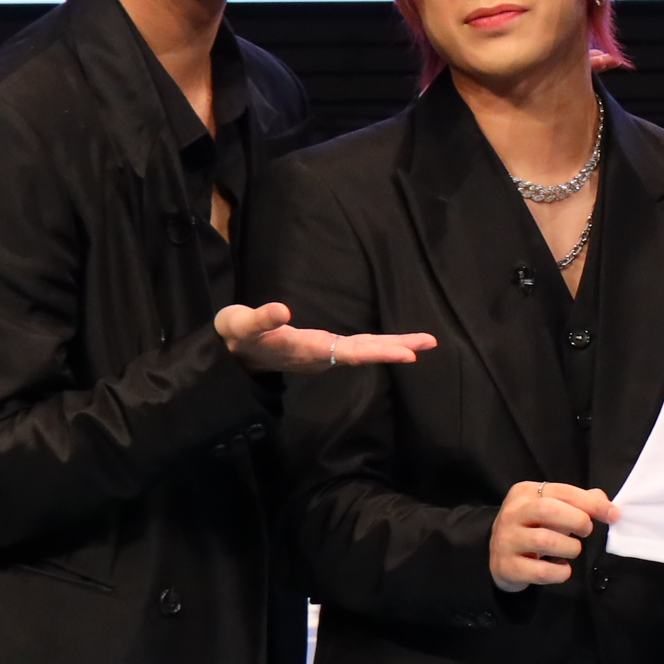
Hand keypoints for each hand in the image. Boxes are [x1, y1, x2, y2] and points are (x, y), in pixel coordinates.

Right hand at [217, 304, 436, 373]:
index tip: (407, 354)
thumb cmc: (237, 336)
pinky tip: (398, 343)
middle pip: (365, 352)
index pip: (349, 352)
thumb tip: (282, 309)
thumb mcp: (240, 324)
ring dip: (394, 346)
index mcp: (306, 349)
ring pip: (364, 350)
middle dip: (396, 348)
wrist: (233, 354)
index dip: (379, 353)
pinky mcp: (324, 347)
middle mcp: (321, 355)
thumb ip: (260, 318)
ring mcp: (324, 353)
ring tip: (425, 342)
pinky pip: (358, 347)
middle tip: (429, 342)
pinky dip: (380, 344)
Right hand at [491, 480, 615, 593]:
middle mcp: (511, 513)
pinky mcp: (506, 567)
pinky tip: (561, 568)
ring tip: (572, 550)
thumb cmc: (534, 528)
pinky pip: (541, 571)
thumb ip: (580, 503)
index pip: (563, 492)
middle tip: (587, 531)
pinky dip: (560, 572)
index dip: (592, 504)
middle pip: (548, 510)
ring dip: (570, 548)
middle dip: (577, 521)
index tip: (614, 515)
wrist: (500, 556)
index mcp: (524, 493)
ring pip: (545, 541)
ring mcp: (505, 540)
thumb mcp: (552, 508)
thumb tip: (609, 506)